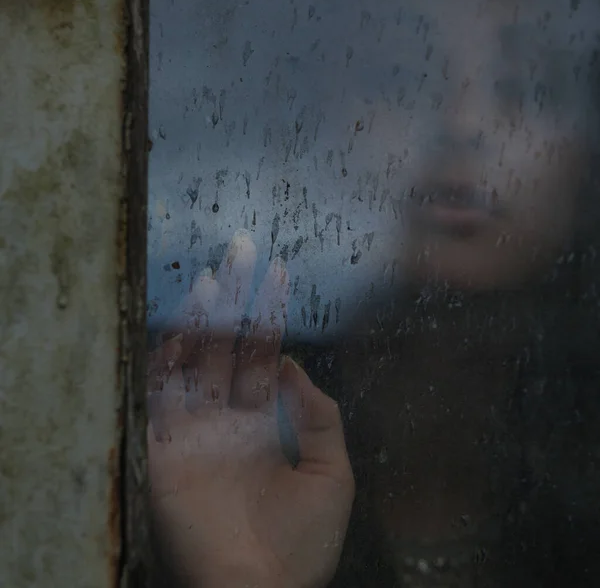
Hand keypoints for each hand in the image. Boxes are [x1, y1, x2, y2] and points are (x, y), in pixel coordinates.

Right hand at [147, 230, 354, 587]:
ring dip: (200, 322)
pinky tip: (179, 328)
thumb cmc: (302, 543)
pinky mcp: (166, 454)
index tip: (277, 272)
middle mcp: (227, 420)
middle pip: (227, 348)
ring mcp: (195, 433)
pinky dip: (167, 363)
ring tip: (212, 278)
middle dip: (234, 302)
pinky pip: (162, 400)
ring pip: (194, 363)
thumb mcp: (331, 473)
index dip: (269, 315)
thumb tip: (293, 363)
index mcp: (262, 423)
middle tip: (241, 252)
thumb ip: (318, 416)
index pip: (263, 356)